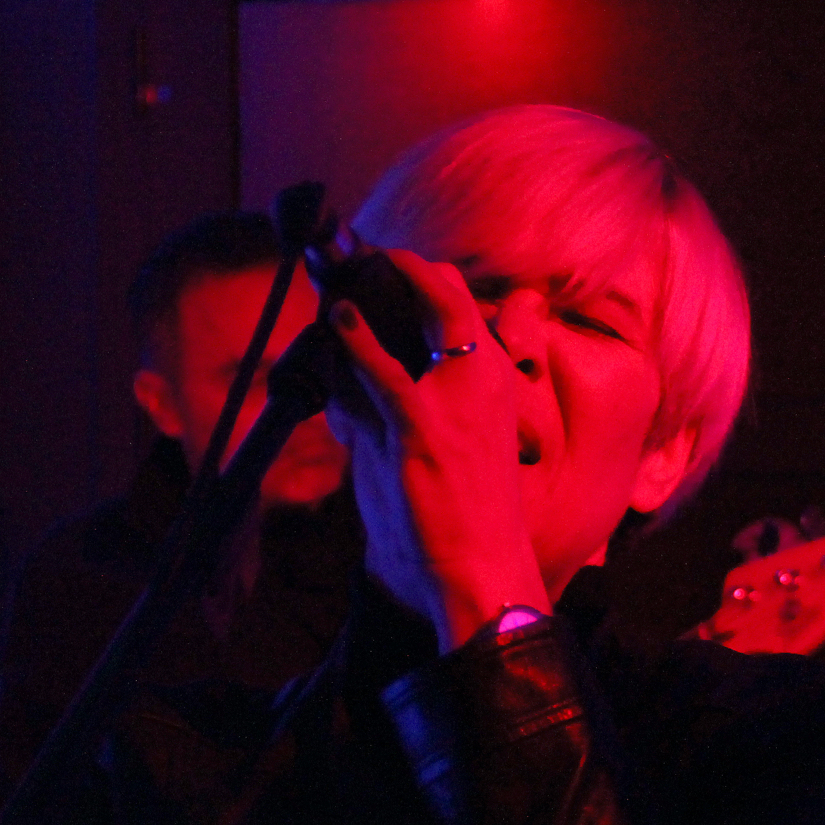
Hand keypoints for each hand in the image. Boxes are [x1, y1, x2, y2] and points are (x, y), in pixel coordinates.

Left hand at [326, 249, 550, 651]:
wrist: (481, 572)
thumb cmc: (458, 520)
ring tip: (333, 269)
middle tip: (353, 252)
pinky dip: (356, 340)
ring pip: (423, 313)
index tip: (376, 264)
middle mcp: (483, 380)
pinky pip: (385, 371)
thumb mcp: (428, 453)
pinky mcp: (424, 430)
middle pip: (446, 292)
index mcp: (492, 383)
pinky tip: (335, 321)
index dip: (416, 278)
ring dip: (371, 285)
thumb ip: (386, 416)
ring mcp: (457, 401)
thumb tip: (337, 397)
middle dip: (398, 265)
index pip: (457, 306)